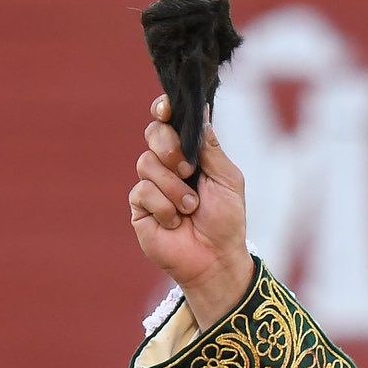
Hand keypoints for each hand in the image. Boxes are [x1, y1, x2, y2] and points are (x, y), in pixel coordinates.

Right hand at [129, 93, 251, 322]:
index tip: (165, 108)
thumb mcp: (228, 180)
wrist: (216, 258)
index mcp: (190, 155)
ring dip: (174, 187)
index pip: (170, 123)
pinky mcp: (139, 207)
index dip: (164, 110)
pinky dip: (164, 207)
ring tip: (191, 208)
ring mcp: (151, 185)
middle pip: (153, 133)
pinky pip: (143, 192)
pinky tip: (176, 222)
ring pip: (147, 163)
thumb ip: (211, 148)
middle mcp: (167, 166)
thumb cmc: (227, 221)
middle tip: (188, 169)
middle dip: (169, 146)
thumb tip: (201, 112)